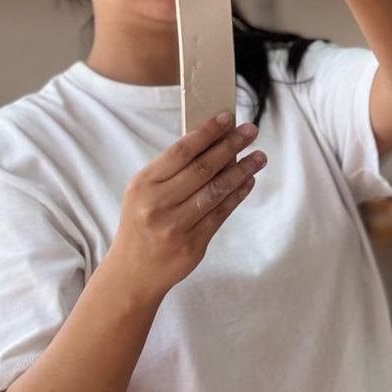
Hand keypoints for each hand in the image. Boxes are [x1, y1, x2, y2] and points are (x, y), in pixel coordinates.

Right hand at [109, 112, 265, 298]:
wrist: (133, 273)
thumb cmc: (143, 223)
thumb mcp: (145, 193)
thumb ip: (173, 171)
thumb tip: (215, 142)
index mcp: (143, 185)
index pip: (180, 151)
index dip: (206, 132)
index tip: (227, 117)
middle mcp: (157, 204)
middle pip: (202, 168)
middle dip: (230, 146)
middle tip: (251, 131)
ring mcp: (175, 227)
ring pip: (216, 191)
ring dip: (242, 170)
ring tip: (259, 156)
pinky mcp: (192, 245)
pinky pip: (220, 214)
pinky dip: (237, 195)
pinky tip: (249, 181)